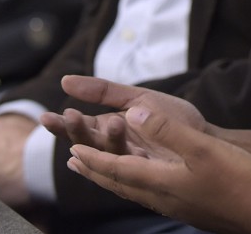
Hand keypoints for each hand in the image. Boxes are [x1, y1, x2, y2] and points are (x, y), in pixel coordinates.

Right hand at [41, 75, 206, 156]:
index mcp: (108, 128)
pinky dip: (126, 157)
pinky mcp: (150, 169)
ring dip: (107, 140)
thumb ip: (102, 90)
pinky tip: (123, 149)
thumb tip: (65, 81)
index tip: (45, 118)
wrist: (205, 135)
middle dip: (77, 132)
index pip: (78, 130)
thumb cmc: (171, 116)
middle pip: (88, 144)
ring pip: (109, 154)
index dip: (61, 126)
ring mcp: (132, 159)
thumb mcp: (136, 96)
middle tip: (71, 117)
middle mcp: (115, 147)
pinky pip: (132, 166)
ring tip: (113, 122)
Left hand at [67, 105, 250, 232]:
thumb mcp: (202, 148)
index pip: (117, 169)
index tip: (71, 152)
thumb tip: (133, 115)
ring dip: (112, 177)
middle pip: (119, 183)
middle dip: (95, 171)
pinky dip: (135, 182)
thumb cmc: (239, 179)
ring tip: (100, 171)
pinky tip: (146, 181)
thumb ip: (167, 131)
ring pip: (134, 190)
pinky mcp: (189, 207)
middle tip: (73, 162)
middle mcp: (163, 197)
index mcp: (161, 182)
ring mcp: (176, 205)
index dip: (93, 160)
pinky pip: (150, 194)